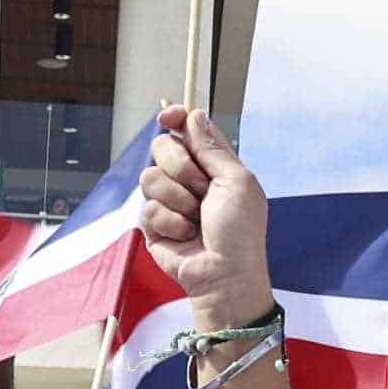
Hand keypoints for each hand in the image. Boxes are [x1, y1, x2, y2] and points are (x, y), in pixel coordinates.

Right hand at [132, 107, 273, 320]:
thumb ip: (213, 148)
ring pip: (150, 177)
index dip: (174, 119)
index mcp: (212, 165)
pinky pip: (147, 207)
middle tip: (201, 190)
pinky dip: (170, 222)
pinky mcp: (154, 223)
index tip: (167, 118)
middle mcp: (188, 180)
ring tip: (196, 220)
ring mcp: (169, 201)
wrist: (224, 274)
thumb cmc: (240, 231)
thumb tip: (194, 114)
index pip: (186, 131)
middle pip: (162, 147)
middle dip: (181, 167)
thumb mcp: (236, 182)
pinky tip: (185, 236)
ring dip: (177, 199)